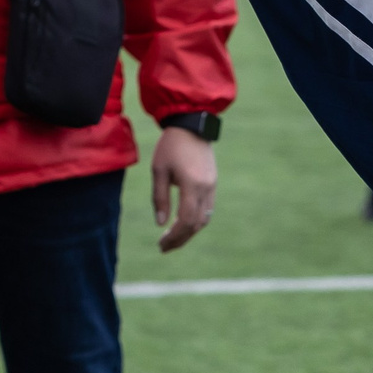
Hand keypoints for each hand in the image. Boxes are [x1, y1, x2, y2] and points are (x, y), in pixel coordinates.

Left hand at [150, 126, 216, 252]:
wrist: (191, 125)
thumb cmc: (170, 146)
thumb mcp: (159, 170)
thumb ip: (159, 197)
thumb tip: (160, 223)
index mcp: (191, 184)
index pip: (186, 219)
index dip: (174, 236)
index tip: (161, 244)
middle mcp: (205, 188)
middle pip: (196, 224)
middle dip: (180, 239)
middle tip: (164, 247)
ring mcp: (212, 186)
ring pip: (204, 219)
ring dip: (189, 232)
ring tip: (172, 238)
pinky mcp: (213, 183)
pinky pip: (207, 209)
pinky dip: (196, 221)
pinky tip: (182, 224)